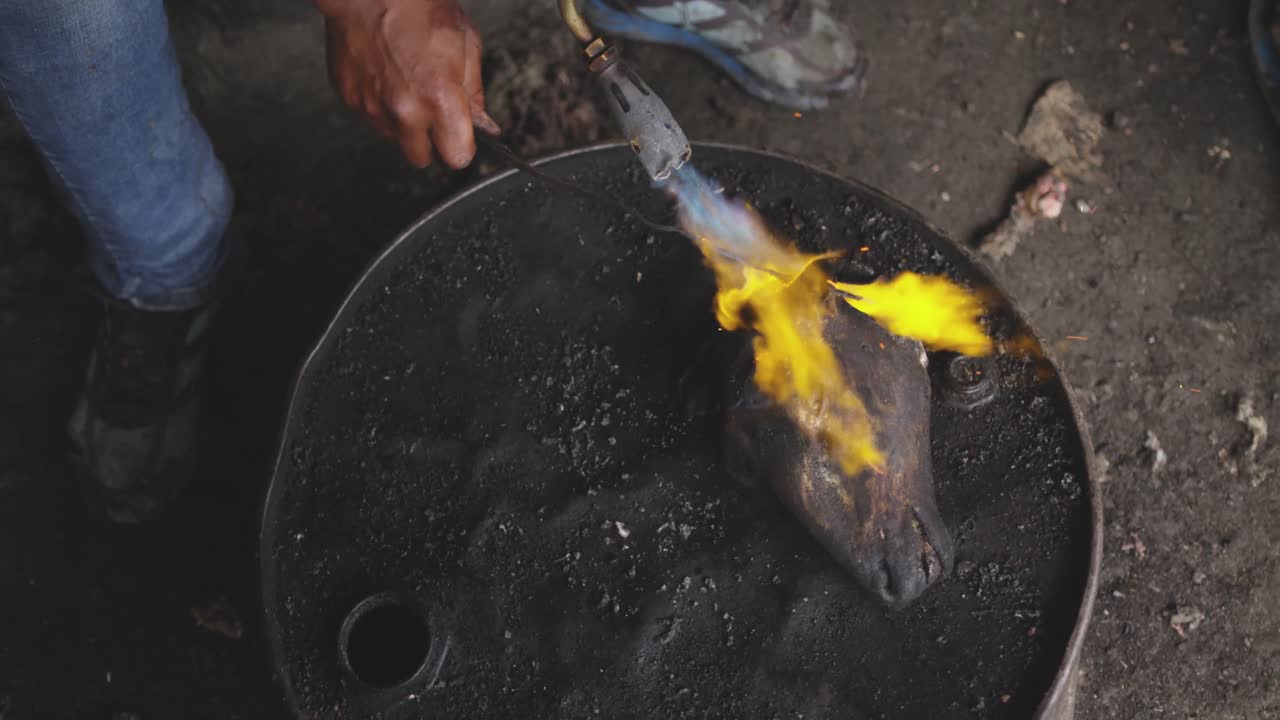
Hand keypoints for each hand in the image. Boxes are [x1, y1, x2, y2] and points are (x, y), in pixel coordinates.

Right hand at [317, 0, 500, 167]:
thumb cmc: (418, 6)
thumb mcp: (465, 43)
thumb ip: (474, 92)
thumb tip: (482, 124)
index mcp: (440, 99)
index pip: (457, 158)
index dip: (460, 147)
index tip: (459, 136)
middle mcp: (405, 111)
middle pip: (421, 158)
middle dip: (430, 140)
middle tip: (432, 110)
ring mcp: (373, 107)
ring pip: (394, 138)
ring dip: (403, 122)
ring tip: (406, 83)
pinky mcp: (350, 99)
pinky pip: (371, 116)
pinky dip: (379, 103)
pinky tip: (385, 74)